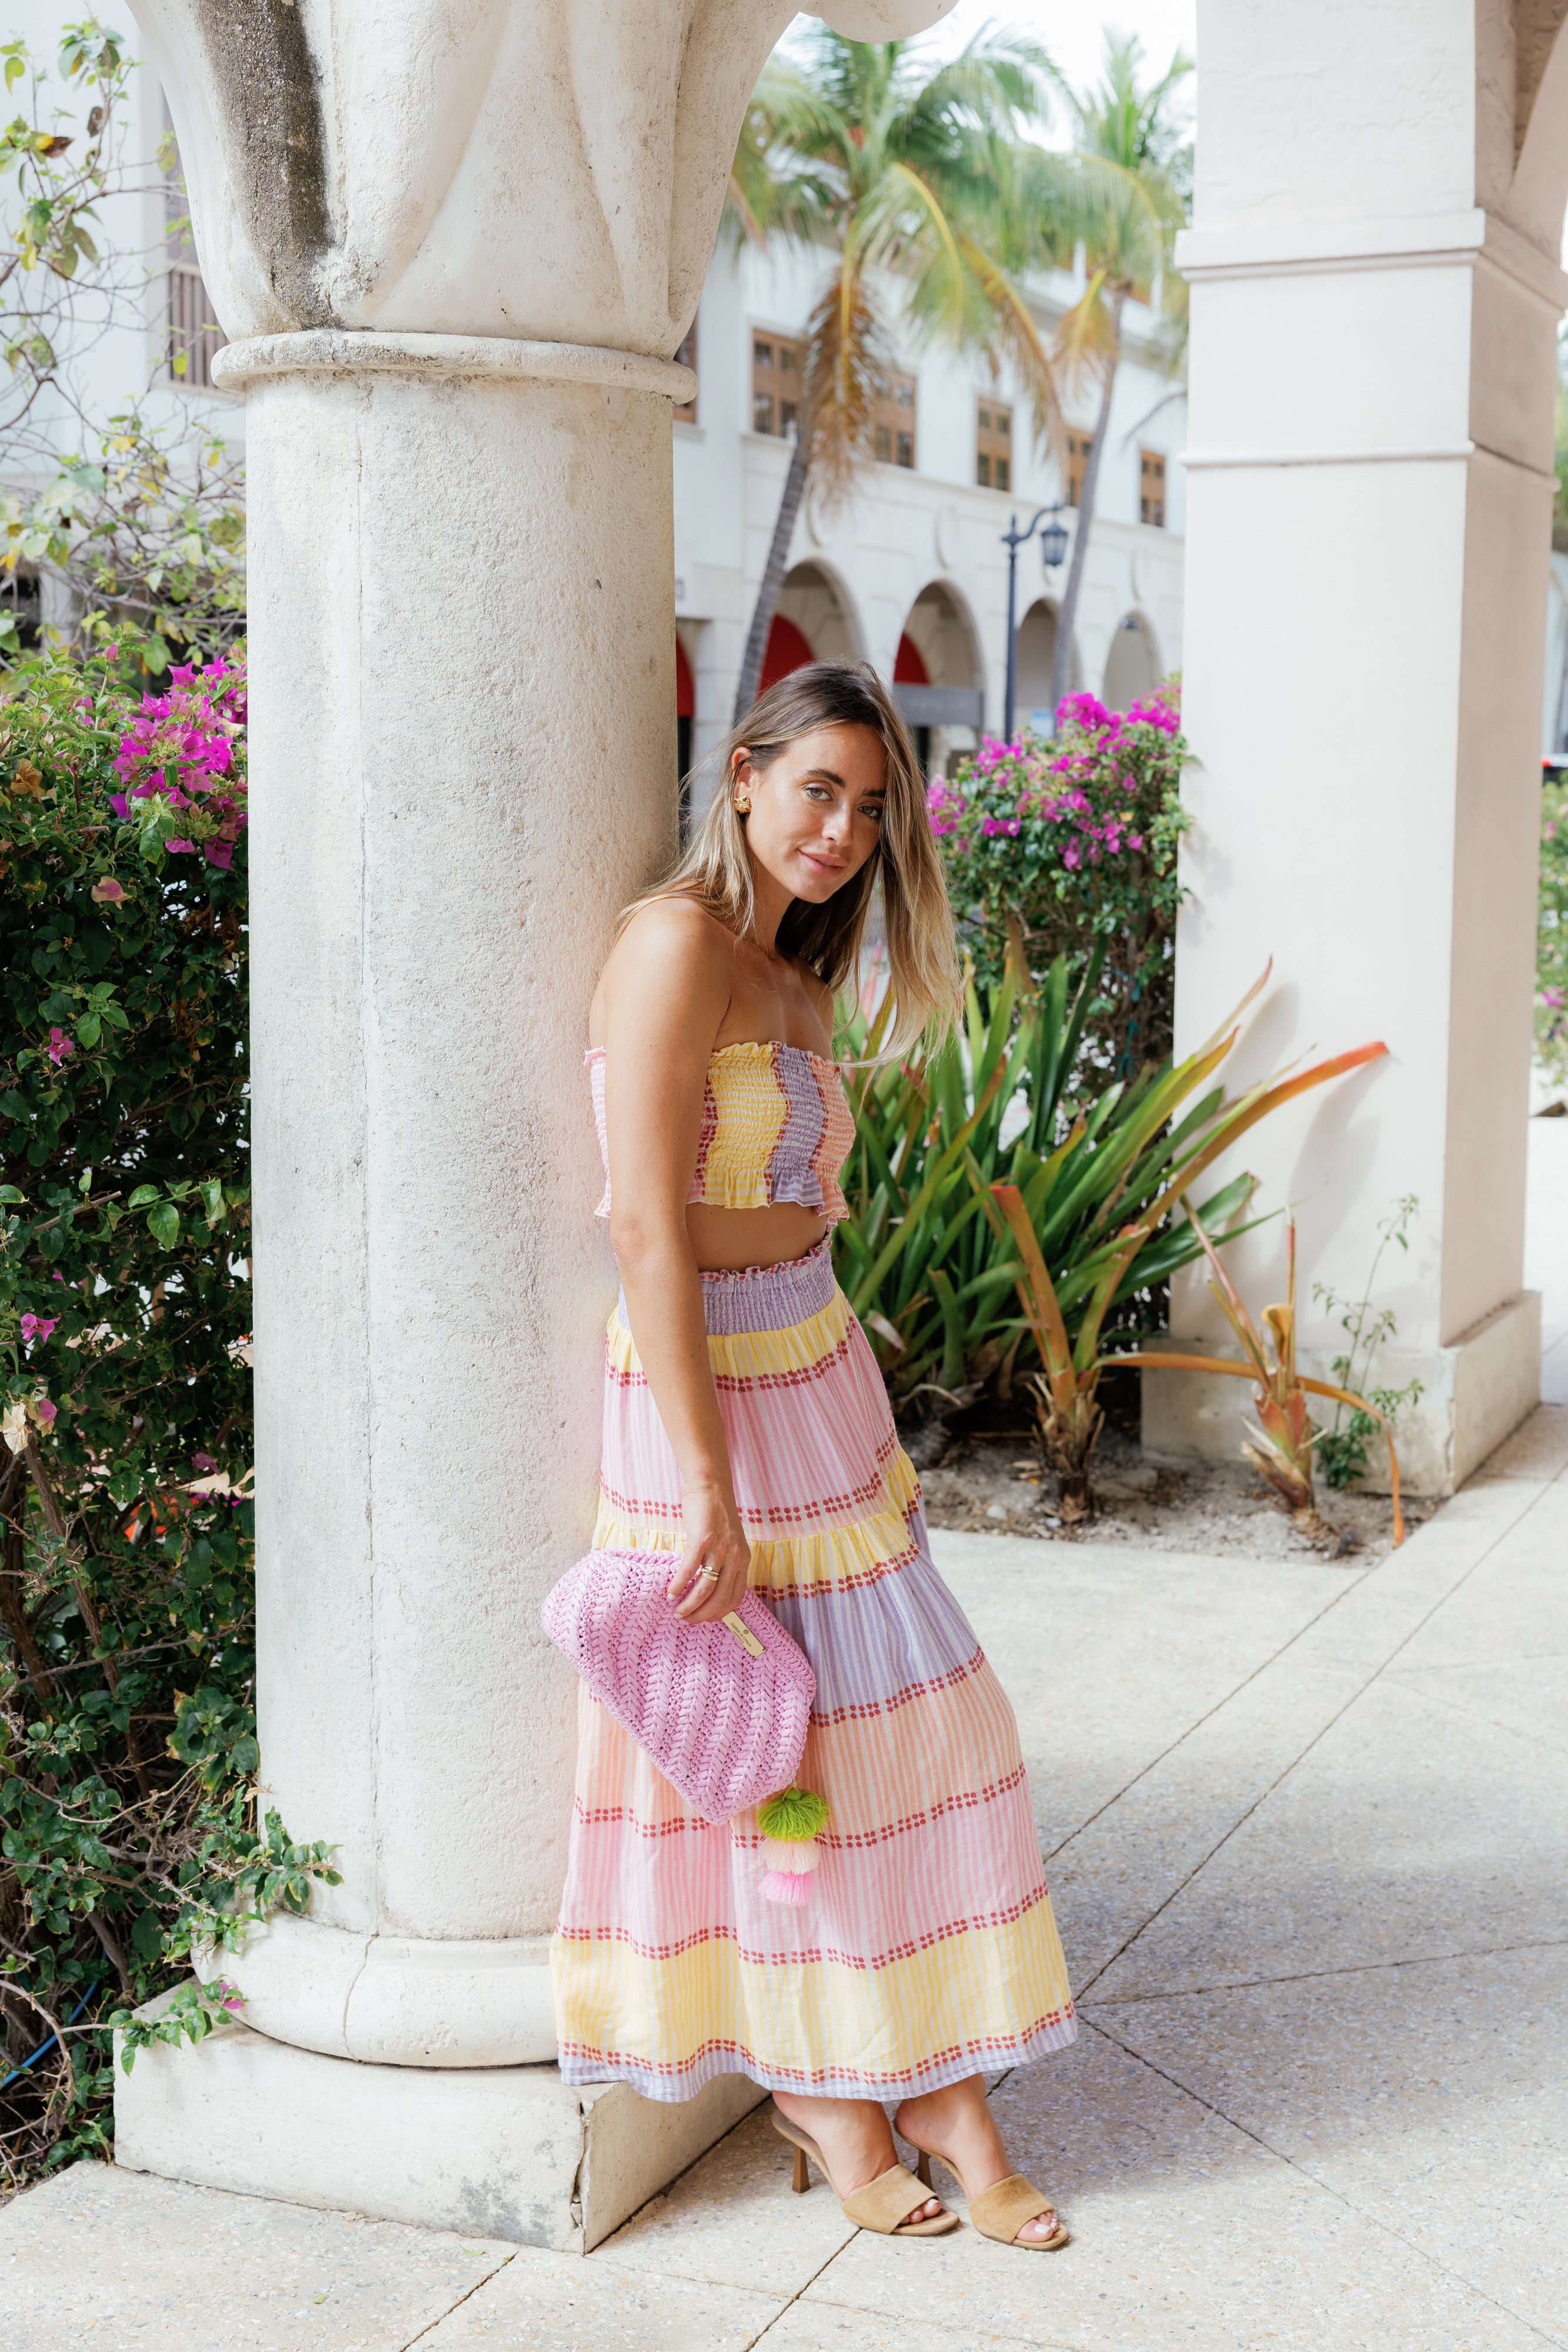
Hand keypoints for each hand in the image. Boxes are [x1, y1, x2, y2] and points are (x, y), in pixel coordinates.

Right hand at [668, 1480, 751, 1624]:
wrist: (710, 1486)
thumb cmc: (715, 1515)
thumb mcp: (729, 1543)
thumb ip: (724, 1563)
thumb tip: (706, 1588)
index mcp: (743, 1560)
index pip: (735, 1598)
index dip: (719, 1614)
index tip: (704, 1620)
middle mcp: (735, 1557)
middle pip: (719, 1598)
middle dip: (701, 1615)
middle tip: (685, 1620)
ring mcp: (720, 1549)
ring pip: (705, 1589)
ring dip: (689, 1605)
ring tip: (676, 1612)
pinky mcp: (702, 1540)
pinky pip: (689, 1570)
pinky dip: (678, 1585)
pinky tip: (670, 1593)